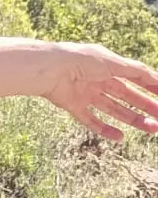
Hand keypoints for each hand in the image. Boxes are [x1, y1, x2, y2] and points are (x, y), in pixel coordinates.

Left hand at [41, 43, 157, 141]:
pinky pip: (91, 120)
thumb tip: (155, 76)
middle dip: (145, 106)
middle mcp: (97, 79)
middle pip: (126, 96)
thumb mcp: (111, 62)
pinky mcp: (72, 105)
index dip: (151, 86)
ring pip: (113, 109)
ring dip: (132, 119)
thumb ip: (134, 71)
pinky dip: (105, 129)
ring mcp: (85, 93)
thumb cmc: (80, 60)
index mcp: (107, 65)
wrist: (49, 69)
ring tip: (152, 128)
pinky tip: (119, 137)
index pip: (134, 77)